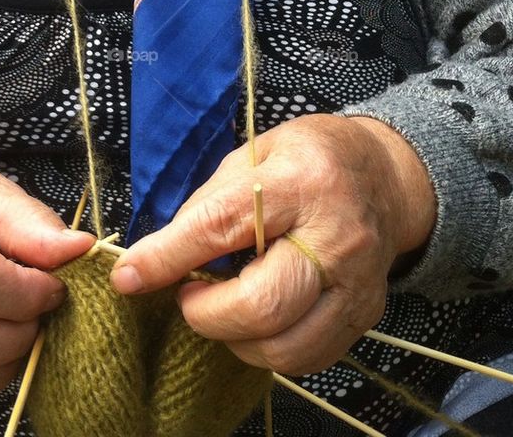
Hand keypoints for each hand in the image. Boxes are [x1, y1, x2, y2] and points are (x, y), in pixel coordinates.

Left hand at [110, 114, 435, 375]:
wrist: (384, 176)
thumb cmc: (309, 159)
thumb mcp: (254, 154)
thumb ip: (209, 202)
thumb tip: (159, 254)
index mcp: (300, 180)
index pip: (223, 226)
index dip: (168, 256)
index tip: (128, 276)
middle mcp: (336, 236)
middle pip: (262, 304)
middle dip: (206, 314)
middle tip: (187, 295)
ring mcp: (356, 283)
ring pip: (284, 346)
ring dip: (234, 339)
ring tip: (220, 308)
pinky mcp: (364, 315)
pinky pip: (307, 358)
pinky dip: (267, 351)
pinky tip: (254, 322)